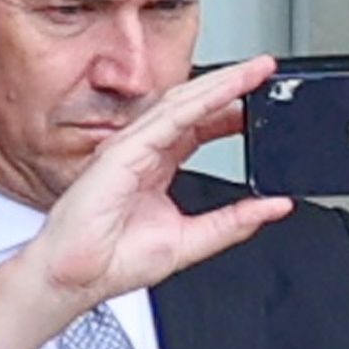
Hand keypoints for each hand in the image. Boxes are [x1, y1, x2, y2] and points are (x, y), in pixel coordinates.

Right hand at [0, 58, 291, 348]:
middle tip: (266, 72)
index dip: (231, 111)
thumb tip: (273, 208)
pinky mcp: (123, 151)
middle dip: (231, 87)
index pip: (200, 127)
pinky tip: (225, 91)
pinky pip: (168, 119)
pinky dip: (199, 102)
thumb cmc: (111, 260)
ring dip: (221, 84)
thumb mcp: (189, 242)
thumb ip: (232, 223)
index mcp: (157, 167)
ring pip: (183, 103)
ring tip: (254, 71)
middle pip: (193, 106)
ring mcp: (131, 147)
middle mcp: (144, 150)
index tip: (263, 102)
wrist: (74, 277)